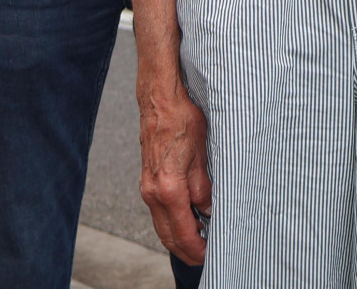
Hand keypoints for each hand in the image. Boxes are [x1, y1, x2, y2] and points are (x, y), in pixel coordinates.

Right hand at [138, 85, 211, 264]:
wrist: (160, 100)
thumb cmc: (183, 120)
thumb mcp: (203, 153)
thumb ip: (204, 187)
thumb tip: (208, 210)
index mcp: (169, 189)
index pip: (183, 232)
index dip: (196, 248)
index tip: (209, 256)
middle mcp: (153, 192)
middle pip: (167, 235)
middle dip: (186, 251)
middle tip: (204, 258)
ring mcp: (147, 187)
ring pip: (161, 225)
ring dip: (178, 238)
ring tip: (198, 243)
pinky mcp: (147, 180)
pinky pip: (158, 211)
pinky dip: (171, 223)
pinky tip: (185, 221)